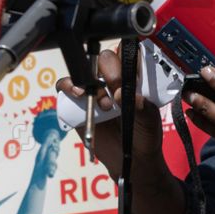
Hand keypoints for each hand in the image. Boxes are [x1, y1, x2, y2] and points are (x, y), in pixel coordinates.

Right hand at [57, 47, 167, 179]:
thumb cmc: (143, 134)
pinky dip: (68, 85)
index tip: (128, 72)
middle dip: (110, 70)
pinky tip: (79, 94)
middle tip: (116, 89)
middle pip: (105, 59)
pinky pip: (65, 86)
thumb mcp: (149, 119)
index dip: (126, 57)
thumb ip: (140, 106)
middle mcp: (112, 79)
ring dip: (91, 80)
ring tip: (104, 103)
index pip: (127, 54)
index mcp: (133, 77)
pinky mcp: (76, 102)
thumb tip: (122, 92)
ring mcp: (93, 89)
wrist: (129, 159)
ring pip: (84, 69)